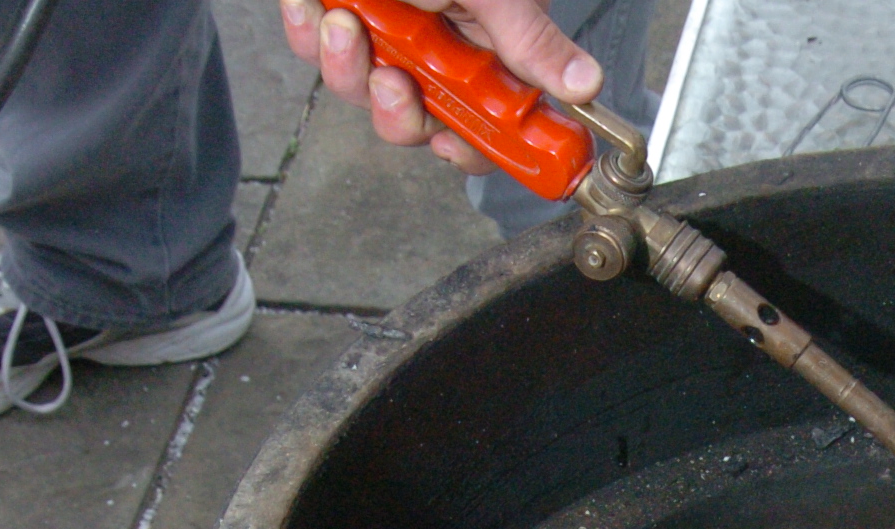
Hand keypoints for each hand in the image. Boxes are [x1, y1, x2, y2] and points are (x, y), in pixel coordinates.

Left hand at [278, 0, 604, 175]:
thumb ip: (532, 40)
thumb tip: (586, 83)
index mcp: (483, 53)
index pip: (485, 127)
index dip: (469, 148)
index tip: (449, 144)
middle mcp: (436, 53)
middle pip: (415, 122)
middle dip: (396, 111)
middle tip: (391, 79)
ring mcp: (387, 36)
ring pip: (359, 88)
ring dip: (345, 67)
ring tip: (343, 24)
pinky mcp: (344, 16)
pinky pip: (314, 45)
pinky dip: (308, 31)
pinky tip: (313, 7)